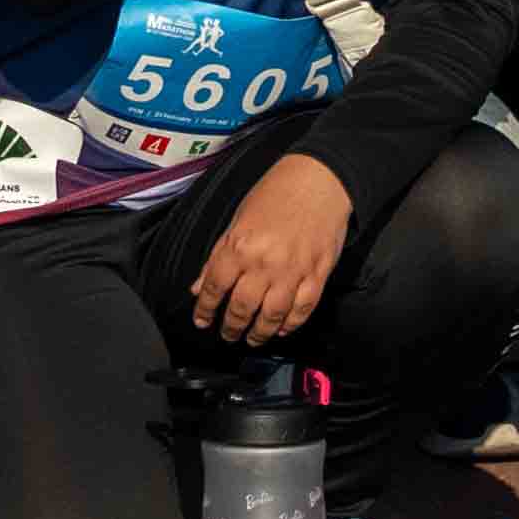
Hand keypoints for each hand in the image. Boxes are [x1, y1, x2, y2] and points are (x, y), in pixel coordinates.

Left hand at [186, 155, 353, 344]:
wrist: (320, 179)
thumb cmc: (277, 193)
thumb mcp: (238, 219)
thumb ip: (218, 256)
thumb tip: (199, 286)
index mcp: (240, 247)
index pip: (214, 287)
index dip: (205, 309)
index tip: (201, 321)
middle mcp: (264, 263)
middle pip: (241, 308)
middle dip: (231, 327)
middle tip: (227, 335)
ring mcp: (293, 272)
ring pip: (271, 317)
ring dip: (258, 334)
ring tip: (252, 339)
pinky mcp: (317, 275)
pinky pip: (302, 310)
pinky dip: (290, 325)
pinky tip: (281, 329)